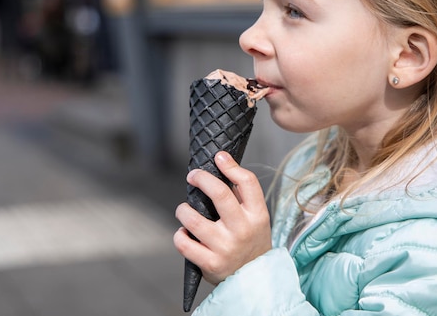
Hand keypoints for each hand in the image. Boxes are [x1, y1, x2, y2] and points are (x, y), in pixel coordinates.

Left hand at [173, 151, 271, 284]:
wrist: (255, 280)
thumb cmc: (251, 241)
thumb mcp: (256, 218)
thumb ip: (241, 195)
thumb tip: (222, 163)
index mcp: (257, 215)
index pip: (247, 182)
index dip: (230, 165)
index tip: (218, 156)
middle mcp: (242, 230)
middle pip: (220, 193)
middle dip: (201, 178)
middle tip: (193, 176)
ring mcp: (225, 248)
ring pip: (193, 219)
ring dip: (183, 209)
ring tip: (184, 209)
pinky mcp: (210, 264)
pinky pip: (184, 243)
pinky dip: (179, 234)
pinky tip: (184, 233)